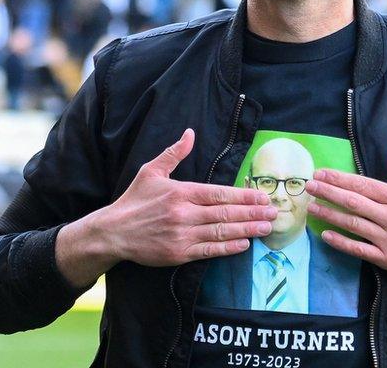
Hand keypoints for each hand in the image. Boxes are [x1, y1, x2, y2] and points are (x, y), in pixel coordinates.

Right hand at [91, 128, 276, 267]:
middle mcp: (184, 213)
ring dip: (246, 230)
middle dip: (252, 213)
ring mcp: (182, 235)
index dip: (243, 197)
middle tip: (273, 213)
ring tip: (266, 227)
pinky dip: (228, 248)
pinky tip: (244, 245)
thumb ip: (174, 153)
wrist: (113, 232)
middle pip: (225, 213)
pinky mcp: (178, 254)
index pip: (219, 194)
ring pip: (221, 232)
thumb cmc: (134, 200)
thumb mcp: (151, 171)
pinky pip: (209, 251)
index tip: (262, 197)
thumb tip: (190, 133)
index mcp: (181, 192)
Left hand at [304, 140, 386, 280]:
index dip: (339, 179)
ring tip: (312, 207)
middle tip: (308, 186)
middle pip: (352, 202)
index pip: (362, 185)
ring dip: (329, 215)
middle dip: (328, 192)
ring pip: (352, 224)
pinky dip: (340, 242)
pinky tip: (326, 235)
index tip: (321, 174)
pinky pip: (359, 249)